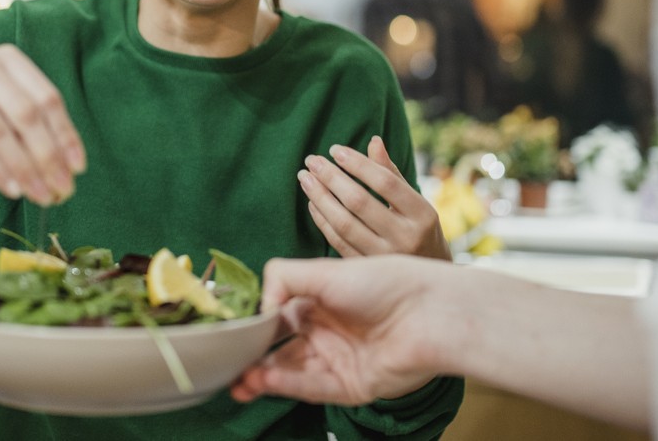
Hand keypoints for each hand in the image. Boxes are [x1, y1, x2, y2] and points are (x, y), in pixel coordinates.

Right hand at [0, 44, 86, 204]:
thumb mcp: (5, 106)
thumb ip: (35, 126)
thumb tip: (69, 169)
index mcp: (9, 59)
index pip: (47, 99)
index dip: (66, 135)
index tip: (78, 169)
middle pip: (26, 115)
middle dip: (48, 157)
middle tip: (62, 190)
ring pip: (0, 133)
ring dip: (24, 170)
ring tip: (40, 197)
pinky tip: (12, 190)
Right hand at [231, 256, 463, 404]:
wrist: (430, 314)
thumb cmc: (384, 283)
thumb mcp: (325, 270)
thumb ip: (282, 278)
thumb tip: (258, 305)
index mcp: (321, 302)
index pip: (277, 317)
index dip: (255, 326)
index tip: (230, 332)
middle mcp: (328, 332)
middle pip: (280, 350)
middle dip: (252, 358)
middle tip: (226, 364)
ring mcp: (339, 360)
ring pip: (291, 372)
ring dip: (263, 376)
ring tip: (239, 379)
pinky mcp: (352, 386)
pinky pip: (313, 388)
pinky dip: (287, 384)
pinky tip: (265, 380)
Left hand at [300, 136, 450, 260]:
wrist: (428, 278)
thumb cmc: (419, 229)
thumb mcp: (415, 201)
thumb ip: (391, 173)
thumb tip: (373, 141)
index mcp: (422, 214)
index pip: (385, 182)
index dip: (358, 164)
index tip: (335, 150)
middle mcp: (405, 237)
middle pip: (359, 202)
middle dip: (331, 178)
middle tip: (311, 160)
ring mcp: (384, 257)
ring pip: (344, 224)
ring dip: (320, 198)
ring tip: (305, 178)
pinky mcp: (366, 269)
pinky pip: (337, 242)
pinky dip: (322, 221)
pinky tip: (312, 203)